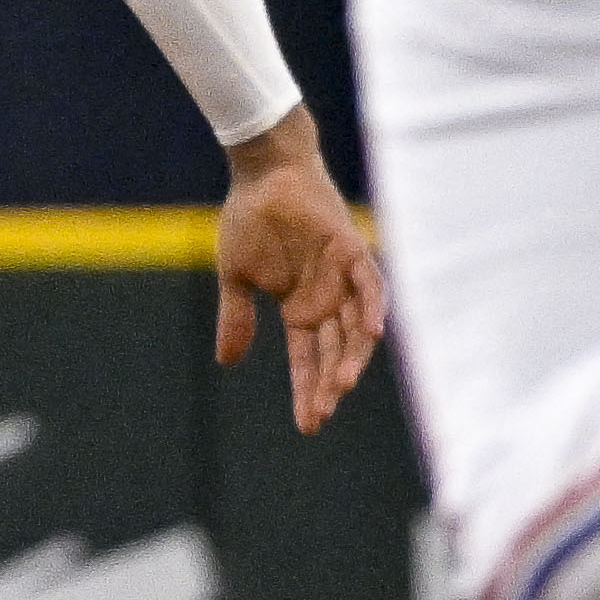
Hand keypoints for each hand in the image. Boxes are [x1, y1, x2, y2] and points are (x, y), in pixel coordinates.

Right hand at [215, 108, 386, 432]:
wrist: (263, 173)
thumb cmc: (250, 218)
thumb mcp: (236, 277)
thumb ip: (236, 318)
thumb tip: (226, 363)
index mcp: (300, 308)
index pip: (306, 359)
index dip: (306, 390)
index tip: (306, 426)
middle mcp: (326, 299)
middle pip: (334, 353)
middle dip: (327, 385)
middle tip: (320, 414)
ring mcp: (343, 278)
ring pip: (355, 328)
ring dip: (350, 357)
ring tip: (338, 386)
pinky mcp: (353, 253)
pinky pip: (371, 285)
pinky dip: (373, 308)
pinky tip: (373, 333)